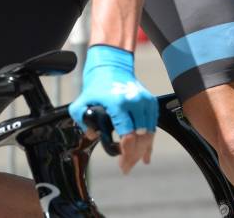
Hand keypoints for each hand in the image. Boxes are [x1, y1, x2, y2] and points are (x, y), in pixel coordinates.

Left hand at [68, 45, 156, 174]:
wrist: (112, 66)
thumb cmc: (97, 85)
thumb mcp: (82, 101)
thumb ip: (81, 119)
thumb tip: (92, 135)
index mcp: (118, 103)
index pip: (127, 134)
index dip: (125, 152)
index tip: (121, 162)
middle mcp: (134, 102)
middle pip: (140, 138)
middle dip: (133, 156)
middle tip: (126, 167)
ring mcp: (145, 101)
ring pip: (149, 134)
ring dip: (142, 151)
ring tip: (133, 162)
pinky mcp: (151, 102)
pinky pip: (153, 126)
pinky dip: (149, 141)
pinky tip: (146, 154)